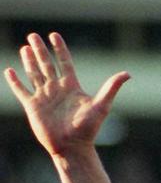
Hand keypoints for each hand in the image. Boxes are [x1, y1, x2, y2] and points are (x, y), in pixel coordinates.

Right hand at [4, 33, 128, 157]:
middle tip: (33, 35)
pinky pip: (21, 90)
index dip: (60, 49)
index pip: (64, 63)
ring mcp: (44, 97)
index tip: (54, 35)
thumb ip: (111, 88)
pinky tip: (10, 70)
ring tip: (25, 48)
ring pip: (34, 74)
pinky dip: (15, 81)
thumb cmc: (88, 129)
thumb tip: (128, 73)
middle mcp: (57, 90)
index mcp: (72, 87)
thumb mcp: (101, 106)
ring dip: (28, 61)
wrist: (72, 147)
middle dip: (40, 50)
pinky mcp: (33, 106)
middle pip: (47, 65)